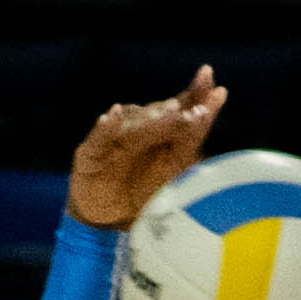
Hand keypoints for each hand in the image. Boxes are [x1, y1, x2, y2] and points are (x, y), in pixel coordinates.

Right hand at [70, 68, 226, 229]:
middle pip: (156, 113)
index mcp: (158, 130)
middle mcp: (136, 129)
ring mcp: (112, 140)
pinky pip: (98, 139)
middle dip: (177, 110)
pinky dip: (105, 128)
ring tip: (169, 113)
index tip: (210, 78)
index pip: (178, 107)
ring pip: (131, 125)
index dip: (194, 93)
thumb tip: (210, 112)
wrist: (105, 219)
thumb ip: (189, 144)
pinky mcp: (90, 154)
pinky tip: (112, 116)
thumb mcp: (171, 172)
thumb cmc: (141, 193)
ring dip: (149, 119)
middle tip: (196, 110)